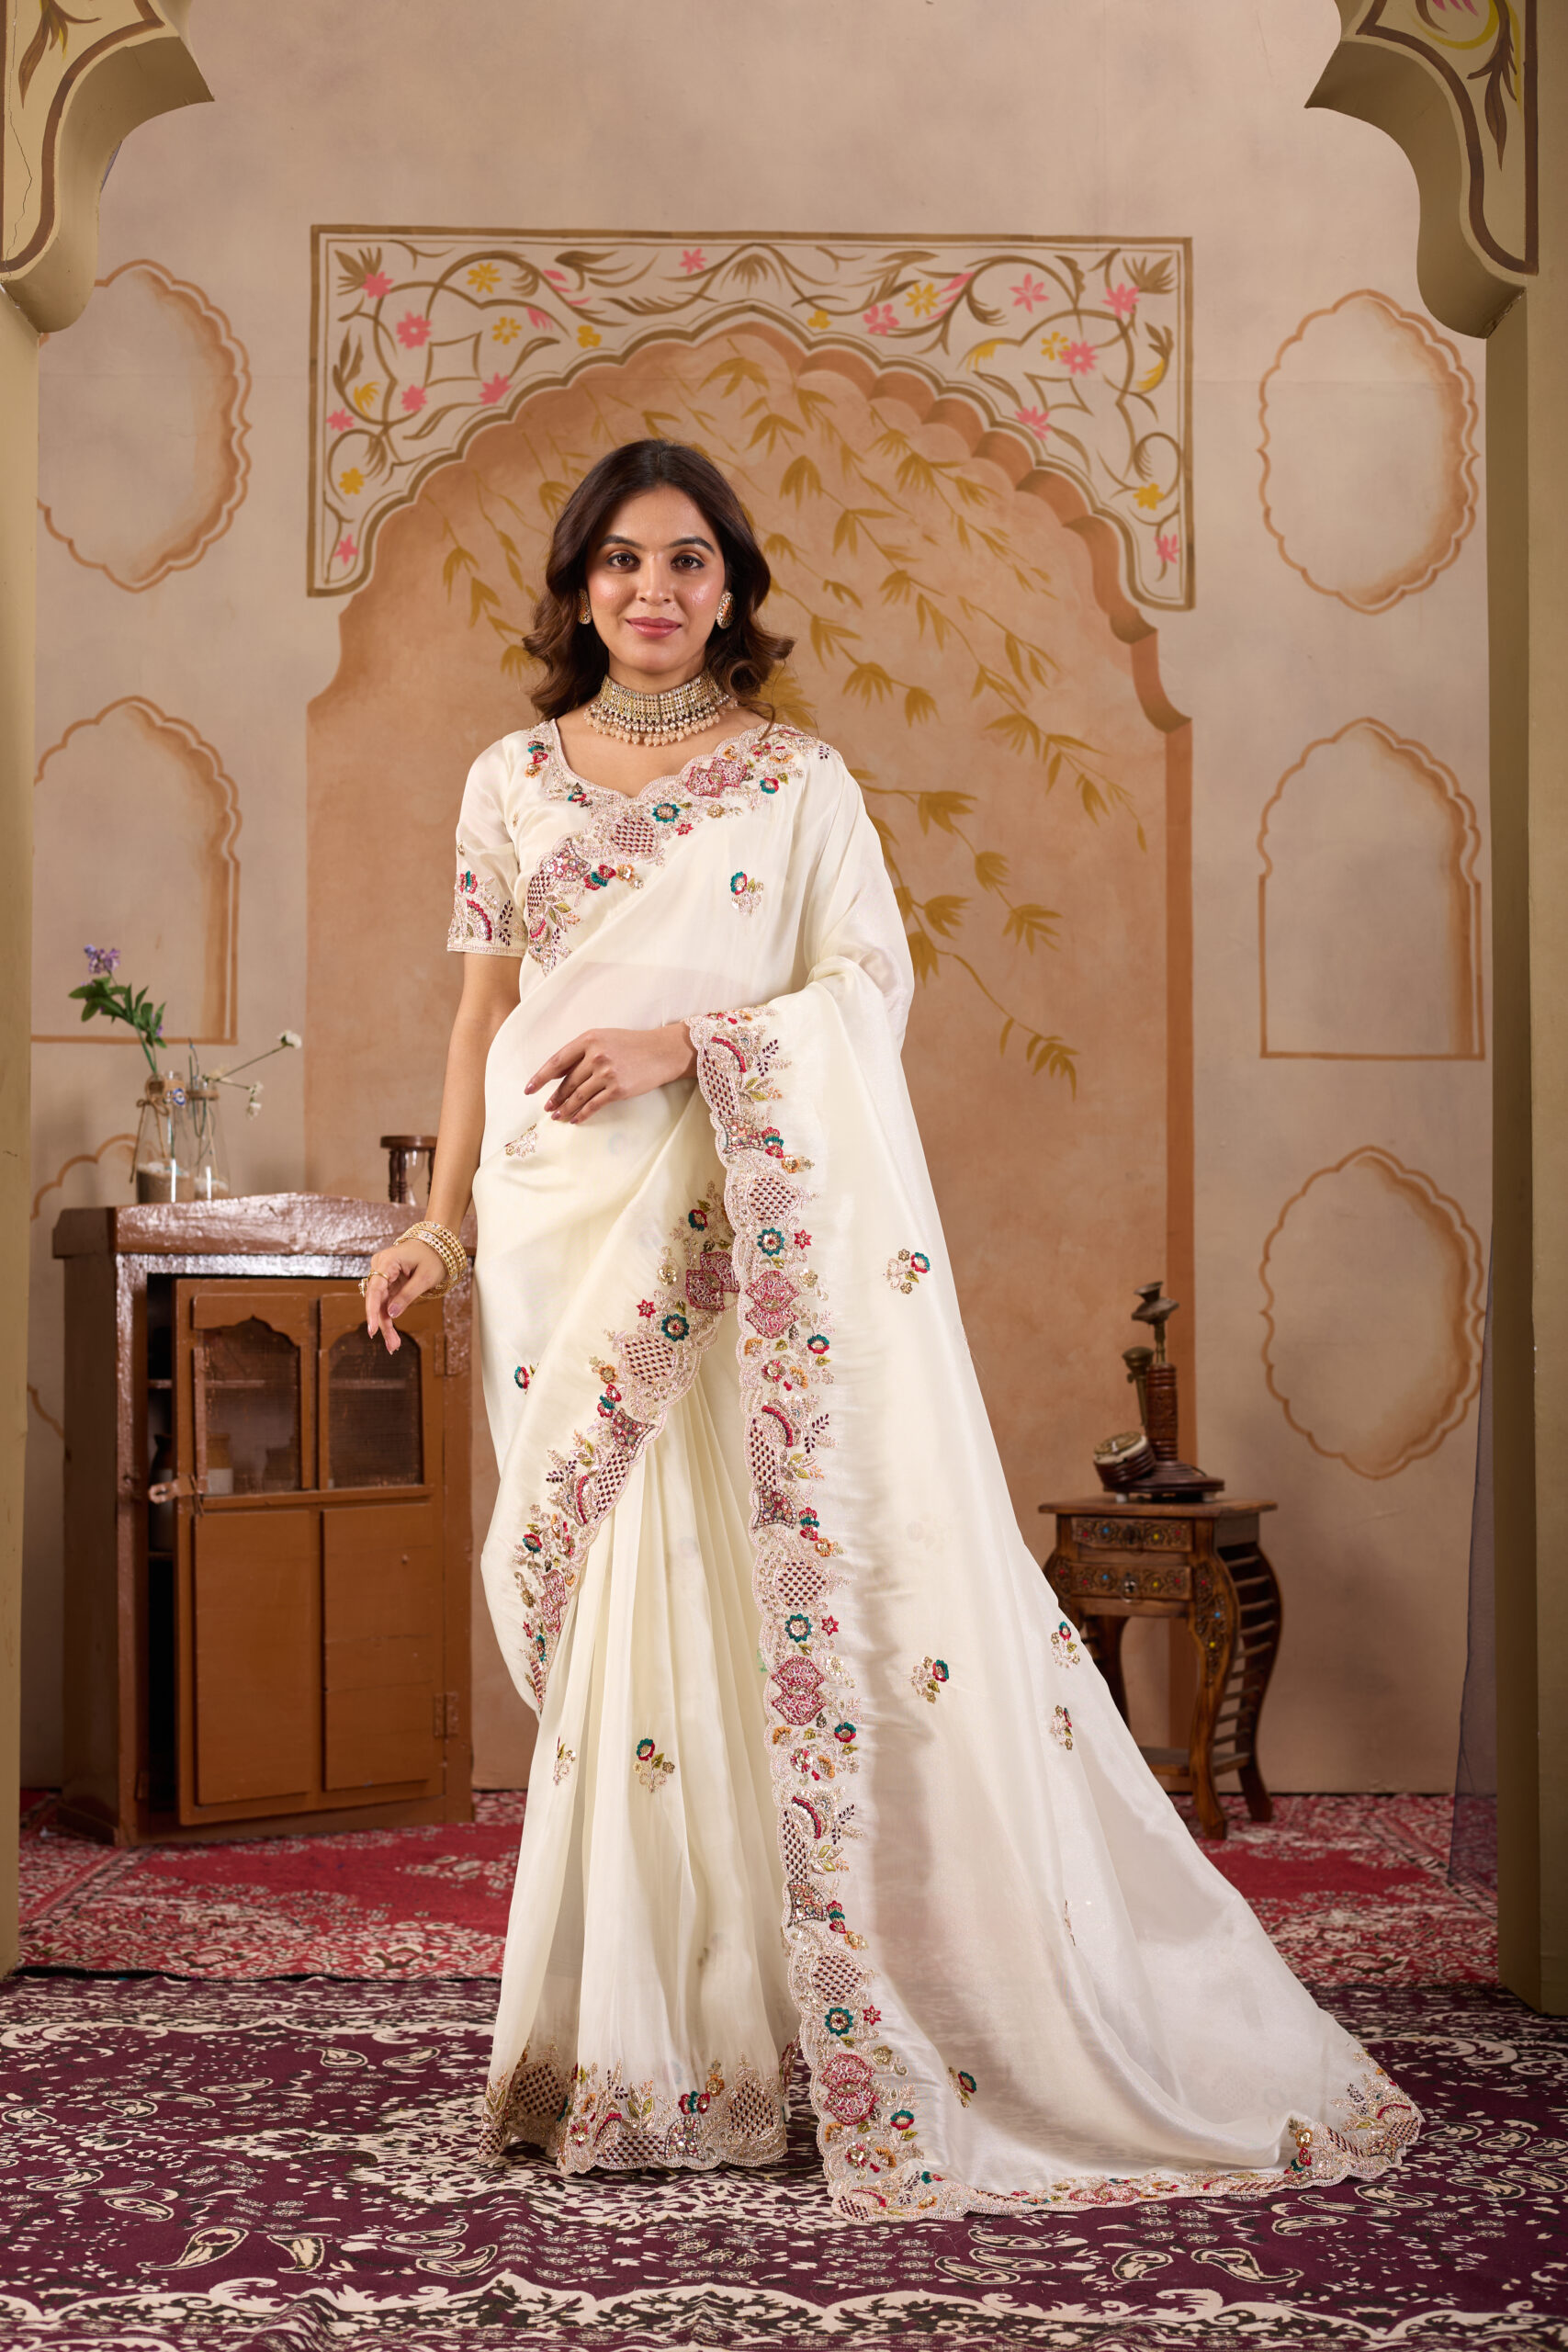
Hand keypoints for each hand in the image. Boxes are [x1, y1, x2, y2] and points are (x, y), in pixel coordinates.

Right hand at [364, 1238, 445, 1354]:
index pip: (375, 1289)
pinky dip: (389, 1317)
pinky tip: (392, 1336)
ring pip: (379, 1304)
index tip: (373, 1331)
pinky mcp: (387, 1282)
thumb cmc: (433, 1257)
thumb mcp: (425, 1278)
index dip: (372, 1311)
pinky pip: (385, 1302)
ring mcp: (382, 1275)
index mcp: (387, 1261)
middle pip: (376, 1300)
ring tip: (394, 1345)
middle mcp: (379, 1267)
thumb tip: (391, 1314)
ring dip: (386, 1325)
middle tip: (392, 1346)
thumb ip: (407, 1295)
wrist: (437, 1244)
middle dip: (382, 1324)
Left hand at [526, 1022, 696, 1124]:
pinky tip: (575, 1119)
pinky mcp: (618, 1089)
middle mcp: (596, 1055)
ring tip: (557, 1116)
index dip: (541, 1077)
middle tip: (546, 1107)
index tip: (529, 1089)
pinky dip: (582, 1114)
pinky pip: (594, 1105)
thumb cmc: (632, 1045)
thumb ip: (582, 1052)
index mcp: (589, 1039)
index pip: (557, 1061)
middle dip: (554, 1097)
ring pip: (578, 1095)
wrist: (661, 1052)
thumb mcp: (605, 1039)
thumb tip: (558, 1073)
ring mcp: (607, 1073)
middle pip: (567, 1081)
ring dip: (565, 1108)